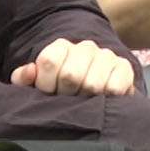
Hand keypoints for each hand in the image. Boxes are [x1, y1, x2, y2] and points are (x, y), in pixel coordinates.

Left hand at [10, 39, 135, 96]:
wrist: (96, 87)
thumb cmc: (63, 88)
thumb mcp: (39, 84)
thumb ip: (25, 79)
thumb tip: (29, 71)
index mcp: (61, 47)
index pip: (49, 61)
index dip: (46, 84)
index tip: (49, 94)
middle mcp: (85, 47)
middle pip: (71, 75)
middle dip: (66, 95)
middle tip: (67, 102)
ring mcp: (106, 57)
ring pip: (93, 84)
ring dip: (86, 101)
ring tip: (84, 104)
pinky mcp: (124, 69)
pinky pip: (114, 87)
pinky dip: (107, 99)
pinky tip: (101, 100)